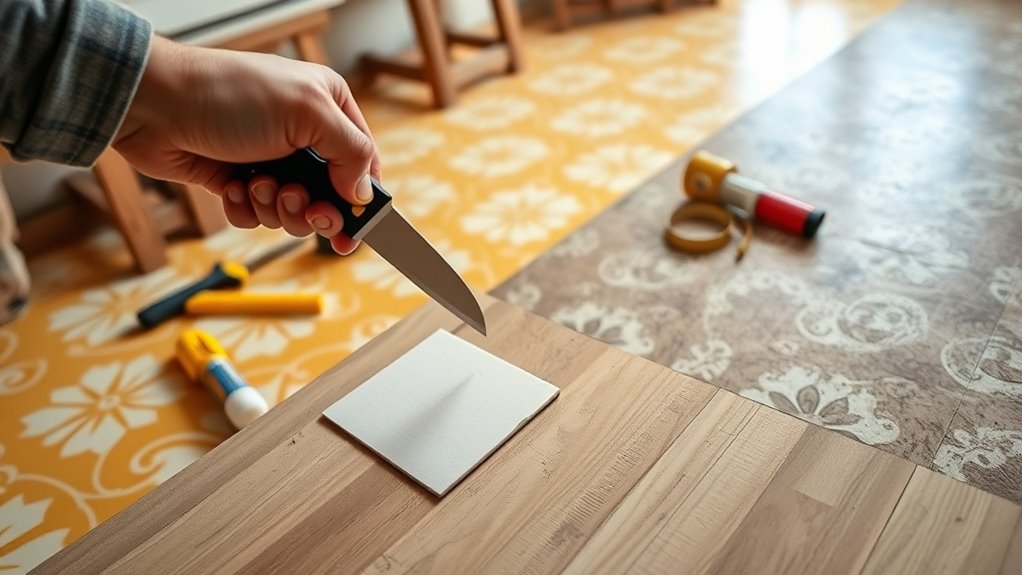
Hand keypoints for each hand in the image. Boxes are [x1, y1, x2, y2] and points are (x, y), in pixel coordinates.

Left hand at [113, 37, 380, 254]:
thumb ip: (350, 152)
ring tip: (255, 184)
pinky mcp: (238, 180)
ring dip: (275, 206)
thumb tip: (364, 195)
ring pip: (293, 211)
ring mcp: (270, 159)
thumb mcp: (307, 112)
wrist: (156, 104)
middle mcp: (303, 135)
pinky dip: (245, 208)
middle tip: (300, 205)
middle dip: (313, 209)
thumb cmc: (231, 95)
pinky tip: (231, 186)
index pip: (363, 162)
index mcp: (329, 108)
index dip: (363, 201)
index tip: (355, 231)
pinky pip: (256, 214)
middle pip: (331, 196)